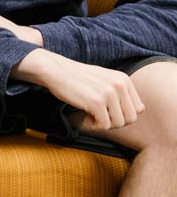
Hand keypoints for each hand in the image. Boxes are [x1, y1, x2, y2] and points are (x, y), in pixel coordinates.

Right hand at [13, 49, 144, 130]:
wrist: (55, 70)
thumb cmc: (78, 77)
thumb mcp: (105, 79)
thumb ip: (122, 92)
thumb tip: (141, 110)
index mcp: (123, 79)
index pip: (138, 109)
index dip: (122, 114)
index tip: (106, 110)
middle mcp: (119, 84)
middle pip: (130, 119)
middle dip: (114, 122)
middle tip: (98, 115)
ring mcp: (108, 93)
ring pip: (118, 124)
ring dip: (103, 124)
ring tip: (90, 115)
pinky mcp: (96, 102)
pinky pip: (104, 125)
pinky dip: (93, 126)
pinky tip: (84, 117)